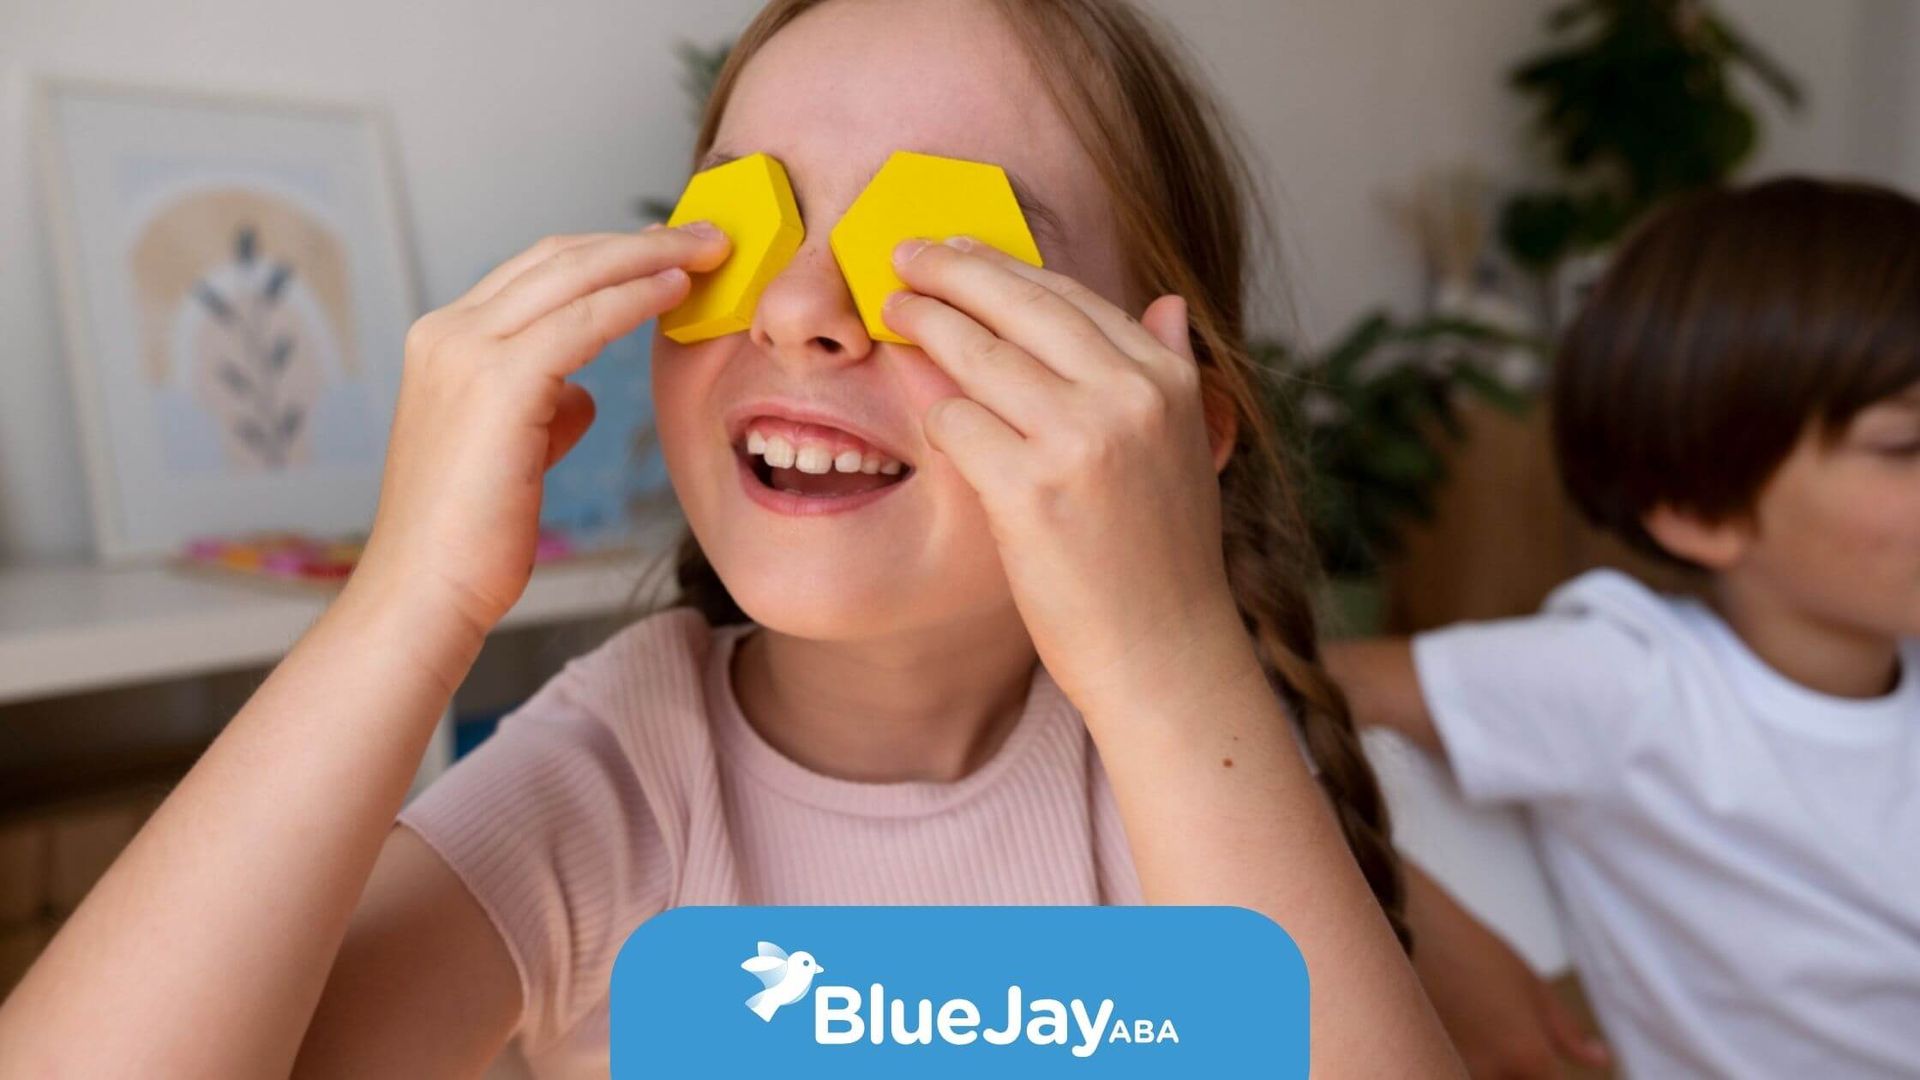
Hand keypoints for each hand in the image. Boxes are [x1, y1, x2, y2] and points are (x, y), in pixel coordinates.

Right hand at [351, 224, 728, 636]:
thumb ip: (541, 412)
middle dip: (637, 240)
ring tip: (707, 250)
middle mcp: (447, 333)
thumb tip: (580, 395)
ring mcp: (465, 352)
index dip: (606, 253)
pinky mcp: (496, 383)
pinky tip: (676, 292)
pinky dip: (634, 297)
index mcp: (444, 342)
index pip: (536, 272)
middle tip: (703, 235)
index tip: (665, 249)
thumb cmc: (469, 539)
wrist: (426, 593)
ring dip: (648, 256)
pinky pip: (582, 319)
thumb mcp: (509, 456)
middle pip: (557, 256)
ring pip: (573, 274)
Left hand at [884, 236, 1246, 711]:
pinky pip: (955, 422)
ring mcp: (1079, 441)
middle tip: (906, 253)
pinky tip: (919, 406)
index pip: (1070, 297)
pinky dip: (933, 412)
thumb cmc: (1163, 558)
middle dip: (952, 270)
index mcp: (1168, 379)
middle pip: (1019, 305)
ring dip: (925, 324)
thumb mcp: (1185, 448)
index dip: (1006, 266)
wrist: (1164, 653)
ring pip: (977, 355)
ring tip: (894, 310)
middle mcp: (1129, 397)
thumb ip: (1170, 370)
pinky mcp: (1029, 490)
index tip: (962, 247)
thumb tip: (1165, 300)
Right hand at [1406, 866, 1610, 1077]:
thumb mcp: (1530, 984)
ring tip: (1479, 1025)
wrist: (1405, 928)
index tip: (1542, 1062)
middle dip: (1517, 1071)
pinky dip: (1455, 1060)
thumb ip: (1566, 1030)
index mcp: (1528, 1058)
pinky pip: (1449, 1068)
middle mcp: (1490, 1076)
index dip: (1550, 1075)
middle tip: (1503, 1028)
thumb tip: (1599, 1057)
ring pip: (1486, 1078)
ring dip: (1492, 1068)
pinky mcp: (1421, 1063)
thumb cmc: (1472, 949)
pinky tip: (1453, 1032)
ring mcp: (1450, 1070)